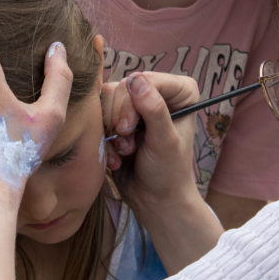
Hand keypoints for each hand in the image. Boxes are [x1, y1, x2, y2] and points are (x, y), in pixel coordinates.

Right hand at [103, 72, 200, 209]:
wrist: (154, 200)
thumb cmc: (168, 173)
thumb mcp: (164, 142)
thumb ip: (154, 110)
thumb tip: (136, 80)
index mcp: (180, 91)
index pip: (146, 79)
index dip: (131, 103)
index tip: (129, 130)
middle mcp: (158, 92)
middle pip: (122, 87)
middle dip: (119, 119)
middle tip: (127, 145)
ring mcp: (136, 104)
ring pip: (106, 99)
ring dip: (111, 130)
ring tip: (125, 151)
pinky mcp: (118, 117)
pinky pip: (98, 114)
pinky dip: (103, 137)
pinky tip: (116, 156)